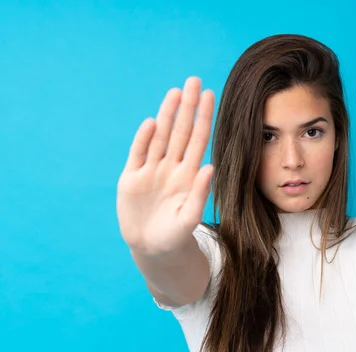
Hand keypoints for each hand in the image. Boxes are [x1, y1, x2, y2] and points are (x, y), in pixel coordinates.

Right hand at [116, 77, 214, 254]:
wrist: (153, 250)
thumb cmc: (176, 236)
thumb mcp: (190, 217)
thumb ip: (200, 193)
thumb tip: (209, 167)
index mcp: (188, 175)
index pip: (198, 140)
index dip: (203, 118)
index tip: (210, 96)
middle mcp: (171, 168)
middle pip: (179, 131)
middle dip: (186, 107)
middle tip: (193, 81)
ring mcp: (150, 171)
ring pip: (160, 137)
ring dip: (166, 115)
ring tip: (175, 93)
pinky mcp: (131, 179)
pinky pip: (138, 154)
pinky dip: (143, 139)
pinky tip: (152, 122)